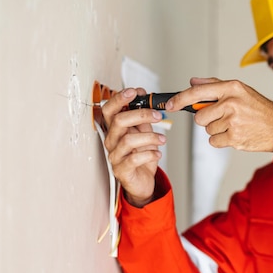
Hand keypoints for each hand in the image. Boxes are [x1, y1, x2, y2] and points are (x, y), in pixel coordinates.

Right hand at [101, 88, 166, 206]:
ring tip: (163, 139)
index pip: (109, 109)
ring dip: (150, 137)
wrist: (143, 180)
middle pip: (118, 121)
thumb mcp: (144, 133)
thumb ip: (143, 119)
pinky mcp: (121, 170)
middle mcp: (112, 141)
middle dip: (140, 114)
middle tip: (158, 115)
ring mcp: (115, 156)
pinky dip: (149, 154)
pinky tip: (158, 154)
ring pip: (128, 140)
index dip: (119, 99)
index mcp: (115, 129)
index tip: (136, 91)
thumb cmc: (141, 156)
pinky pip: (134, 159)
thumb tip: (145, 99)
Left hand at [167, 77, 272, 151]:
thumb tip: (192, 82)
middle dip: (207, 119)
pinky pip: (214, 141)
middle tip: (223, 117)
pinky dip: (222, 140)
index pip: (197, 92)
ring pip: (208, 130)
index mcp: (231, 88)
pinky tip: (236, 134)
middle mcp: (231, 103)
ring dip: (218, 130)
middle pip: (200, 117)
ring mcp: (233, 121)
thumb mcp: (240, 90)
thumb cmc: (260, 108)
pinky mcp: (234, 138)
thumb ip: (214, 85)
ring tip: (235, 125)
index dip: (179, 99)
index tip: (170, 104)